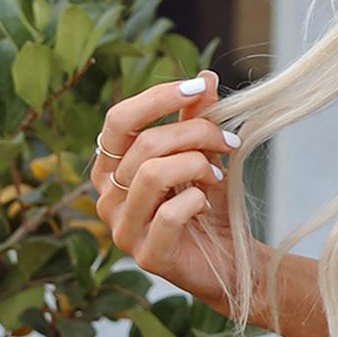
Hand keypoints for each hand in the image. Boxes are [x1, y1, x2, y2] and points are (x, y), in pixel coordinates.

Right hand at [93, 71, 250, 306]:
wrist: (229, 258)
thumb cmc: (208, 205)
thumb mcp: (203, 155)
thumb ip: (197, 119)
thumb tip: (206, 78)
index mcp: (111, 167)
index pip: (119, 120)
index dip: (158, 97)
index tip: (200, 88)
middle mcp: (108, 197)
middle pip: (144, 144)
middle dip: (195, 133)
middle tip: (228, 141)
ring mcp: (123, 229)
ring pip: (153, 174)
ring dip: (197, 164)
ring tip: (217, 173)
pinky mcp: (147, 255)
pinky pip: (169, 214)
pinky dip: (197, 199)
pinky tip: (207, 202)